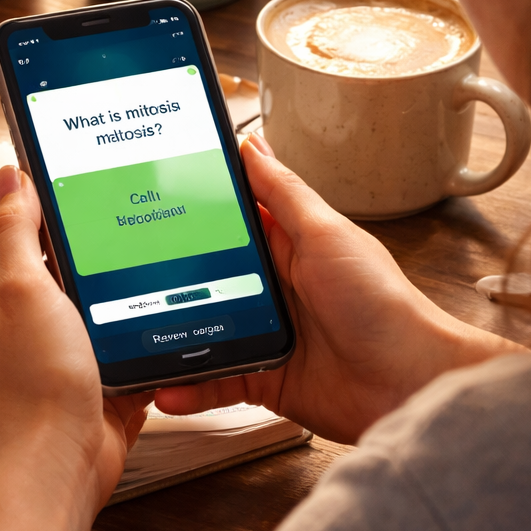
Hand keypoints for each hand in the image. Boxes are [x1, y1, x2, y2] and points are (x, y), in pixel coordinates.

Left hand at [0, 165, 150, 530]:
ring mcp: (49, 344)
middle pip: (50, 257)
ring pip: (84, 292)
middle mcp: (12, 316)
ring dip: (108, 278)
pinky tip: (151, 300)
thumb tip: (8, 174)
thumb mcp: (22, 288)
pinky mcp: (83, 368)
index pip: (7, 226)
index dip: (39, 200)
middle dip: (83, 239)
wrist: (64, 462)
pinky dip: (125, 317)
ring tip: (141, 250)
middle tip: (119, 212)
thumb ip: (14, 228)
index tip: (78, 179)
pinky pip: (107, 328)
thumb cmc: (34, 381)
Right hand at [155, 135, 524, 442]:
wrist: (409, 384)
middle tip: (122, 268)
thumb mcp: (327, 234)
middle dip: (167, 273)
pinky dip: (188, 386)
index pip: (232, 216)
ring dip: (169, 334)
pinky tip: (165, 386)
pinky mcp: (262, 375)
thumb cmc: (382, 305)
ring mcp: (266, 331)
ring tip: (131, 334)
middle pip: (205, 272)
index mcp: (289, 243)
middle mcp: (273, 285)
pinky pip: (214, 379)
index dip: (194, 206)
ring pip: (201, 327)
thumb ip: (284, 192)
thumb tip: (252, 144)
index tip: (152, 196)